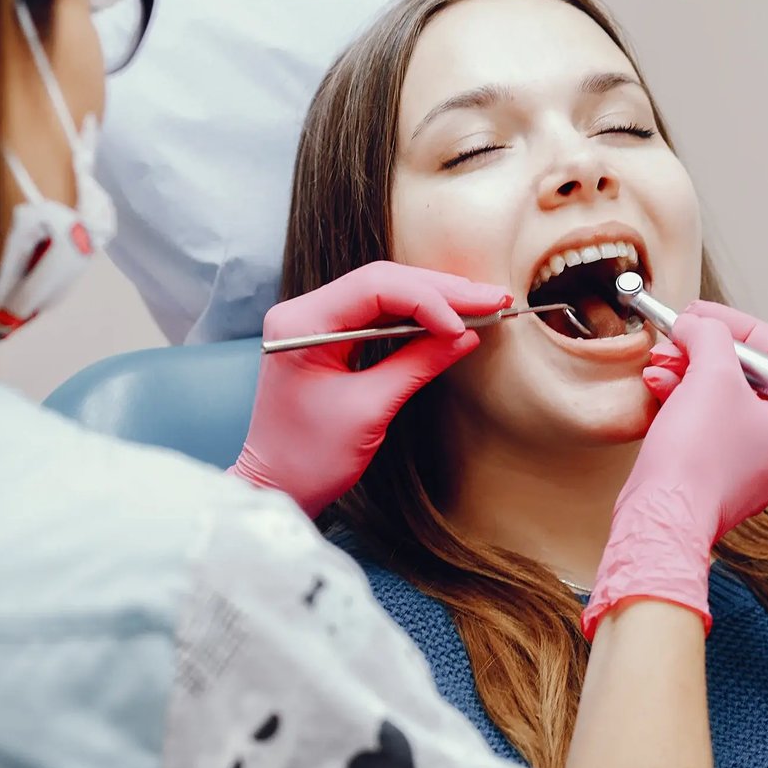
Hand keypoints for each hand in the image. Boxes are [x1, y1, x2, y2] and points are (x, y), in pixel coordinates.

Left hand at [230, 261, 509, 516]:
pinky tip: (450, 319)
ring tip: (482, 303)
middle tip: (492, 299)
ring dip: (434, 299)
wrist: (276, 486)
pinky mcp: (327, 337)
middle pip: (383, 282)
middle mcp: (303, 311)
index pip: (375, 287)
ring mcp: (314, 322)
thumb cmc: (310, 457)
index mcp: (302, 323)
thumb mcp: (370, 409)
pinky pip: (377, 314)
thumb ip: (417, 365)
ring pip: (384, 293)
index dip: (428, 301)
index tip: (464, 327)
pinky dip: (416, 316)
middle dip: (441, 291)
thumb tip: (464, 337)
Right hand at [582, 301, 767, 635]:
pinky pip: (704, 429)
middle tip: (677, 341)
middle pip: (748, 377)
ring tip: (660, 367)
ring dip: (688, 375)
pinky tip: (659, 392)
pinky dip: (682, 405)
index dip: (740, 326)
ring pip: (722, 403)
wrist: (663, 518)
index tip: (703, 317)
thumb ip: (710, 335)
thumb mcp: (710, 375)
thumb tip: (698, 325)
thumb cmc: (696, 459)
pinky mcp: (714, 480)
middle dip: (706, 352)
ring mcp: (747, 468)